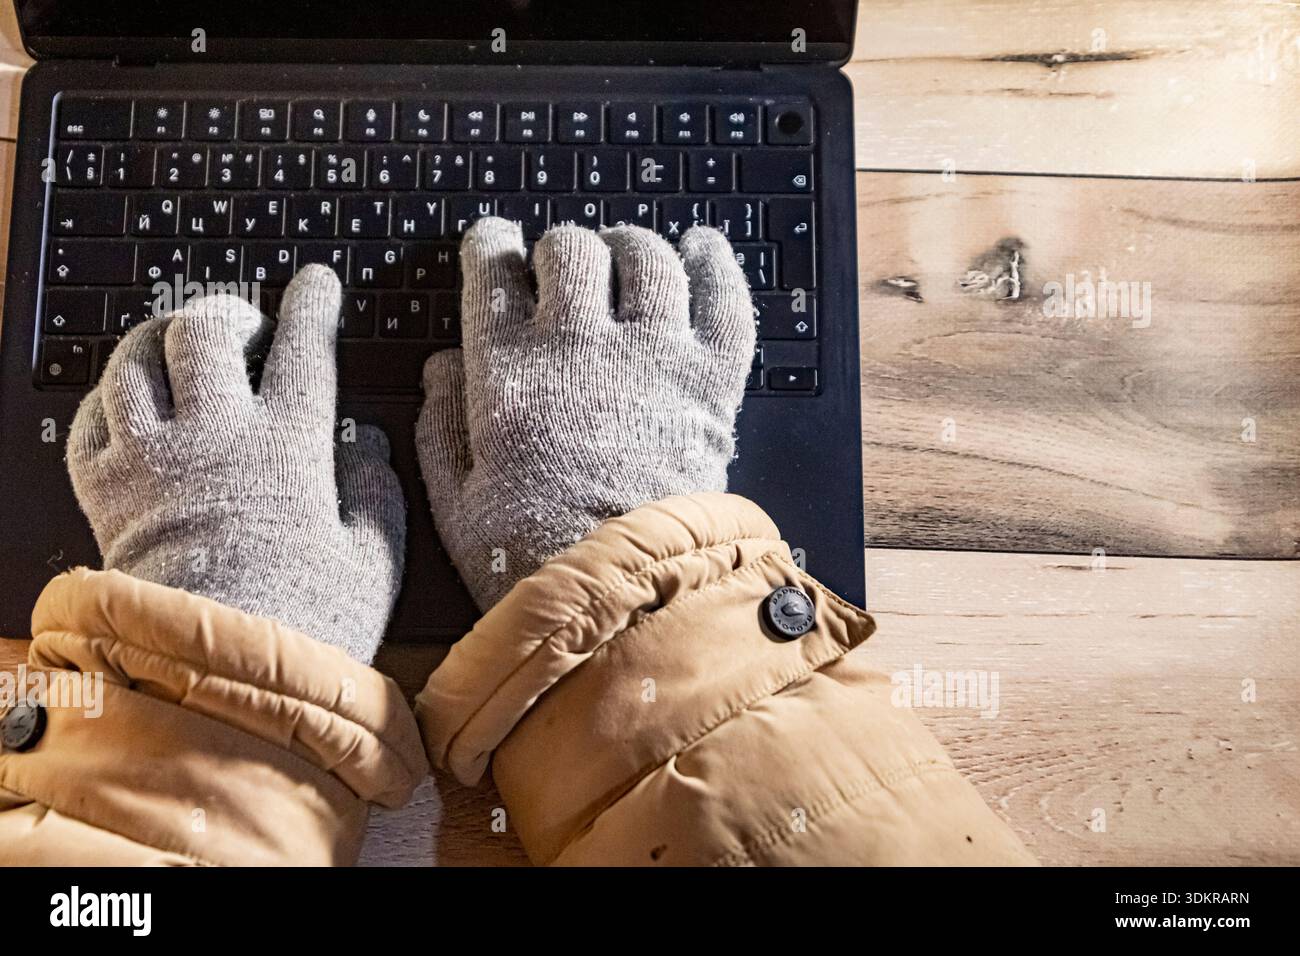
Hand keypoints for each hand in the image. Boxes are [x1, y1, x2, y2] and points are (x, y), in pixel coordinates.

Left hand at [67, 265, 405, 663]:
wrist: (209, 673)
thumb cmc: (300, 623)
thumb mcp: (372, 562)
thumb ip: (376, 494)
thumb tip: (368, 445)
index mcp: (287, 445)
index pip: (303, 347)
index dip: (313, 304)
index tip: (317, 284)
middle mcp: (215, 436)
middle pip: (203, 331)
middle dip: (226, 310)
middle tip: (243, 321)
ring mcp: (152, 459)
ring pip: (135, 359)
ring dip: (158, 338)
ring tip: (176, 341)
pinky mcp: (105, 492)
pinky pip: (90, 417)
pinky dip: (109, 397)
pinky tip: (128, 400)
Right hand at [417, 218, 753, 609]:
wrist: (625, 598)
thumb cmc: (533, 562)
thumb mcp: (456, 505)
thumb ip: (441, 429)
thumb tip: (439, 367)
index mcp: (507, 372)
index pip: (491, 273)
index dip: (489, 247)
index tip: (492, 243)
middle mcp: (580, 347)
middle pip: (568, 251)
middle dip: (557, 250)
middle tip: (559, 268)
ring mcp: (652, 357)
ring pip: (645, 259)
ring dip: (628, 247)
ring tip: (623, 254)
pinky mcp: (710, 380)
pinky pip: (723, 297)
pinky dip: (715, 264)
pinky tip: (701, 247)